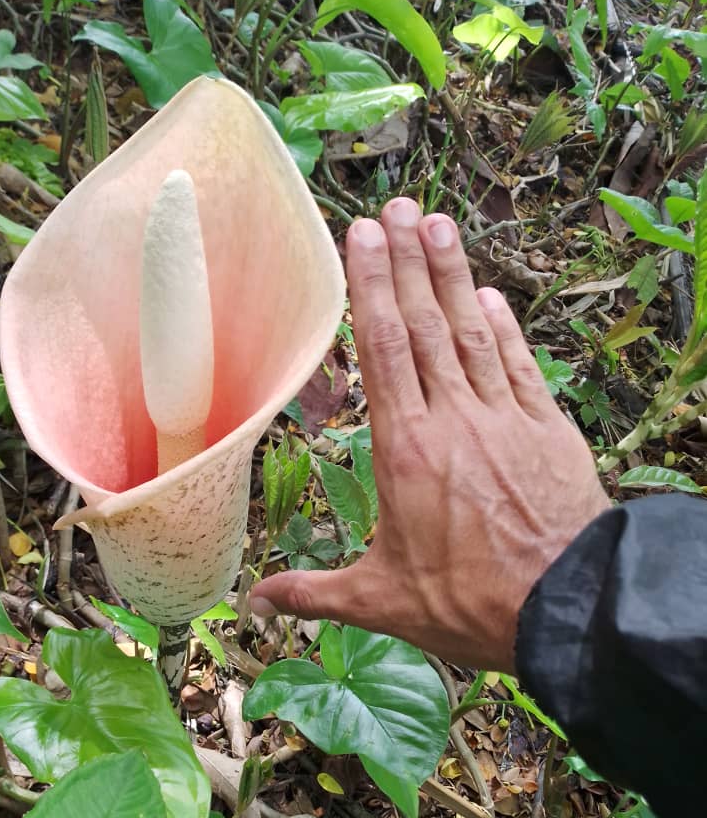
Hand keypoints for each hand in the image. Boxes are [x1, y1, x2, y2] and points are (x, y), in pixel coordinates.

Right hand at [250, 198, 609, 672]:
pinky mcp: (548, 430)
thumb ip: (313, 592)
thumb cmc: (467, 605)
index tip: (365, 236)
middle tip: (399, 207)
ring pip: (474, 333)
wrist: (564, 610)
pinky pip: (520, 366)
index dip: (374, 287)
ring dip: (455, 277)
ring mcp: (505, 419)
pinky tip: (494, 296)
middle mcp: (454, 420)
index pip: (385, 349)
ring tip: (440, 224)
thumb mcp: (379, 601)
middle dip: (409, 262)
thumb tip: (253, 604)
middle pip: (427, 325)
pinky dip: (506, 329)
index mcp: (406, 450)